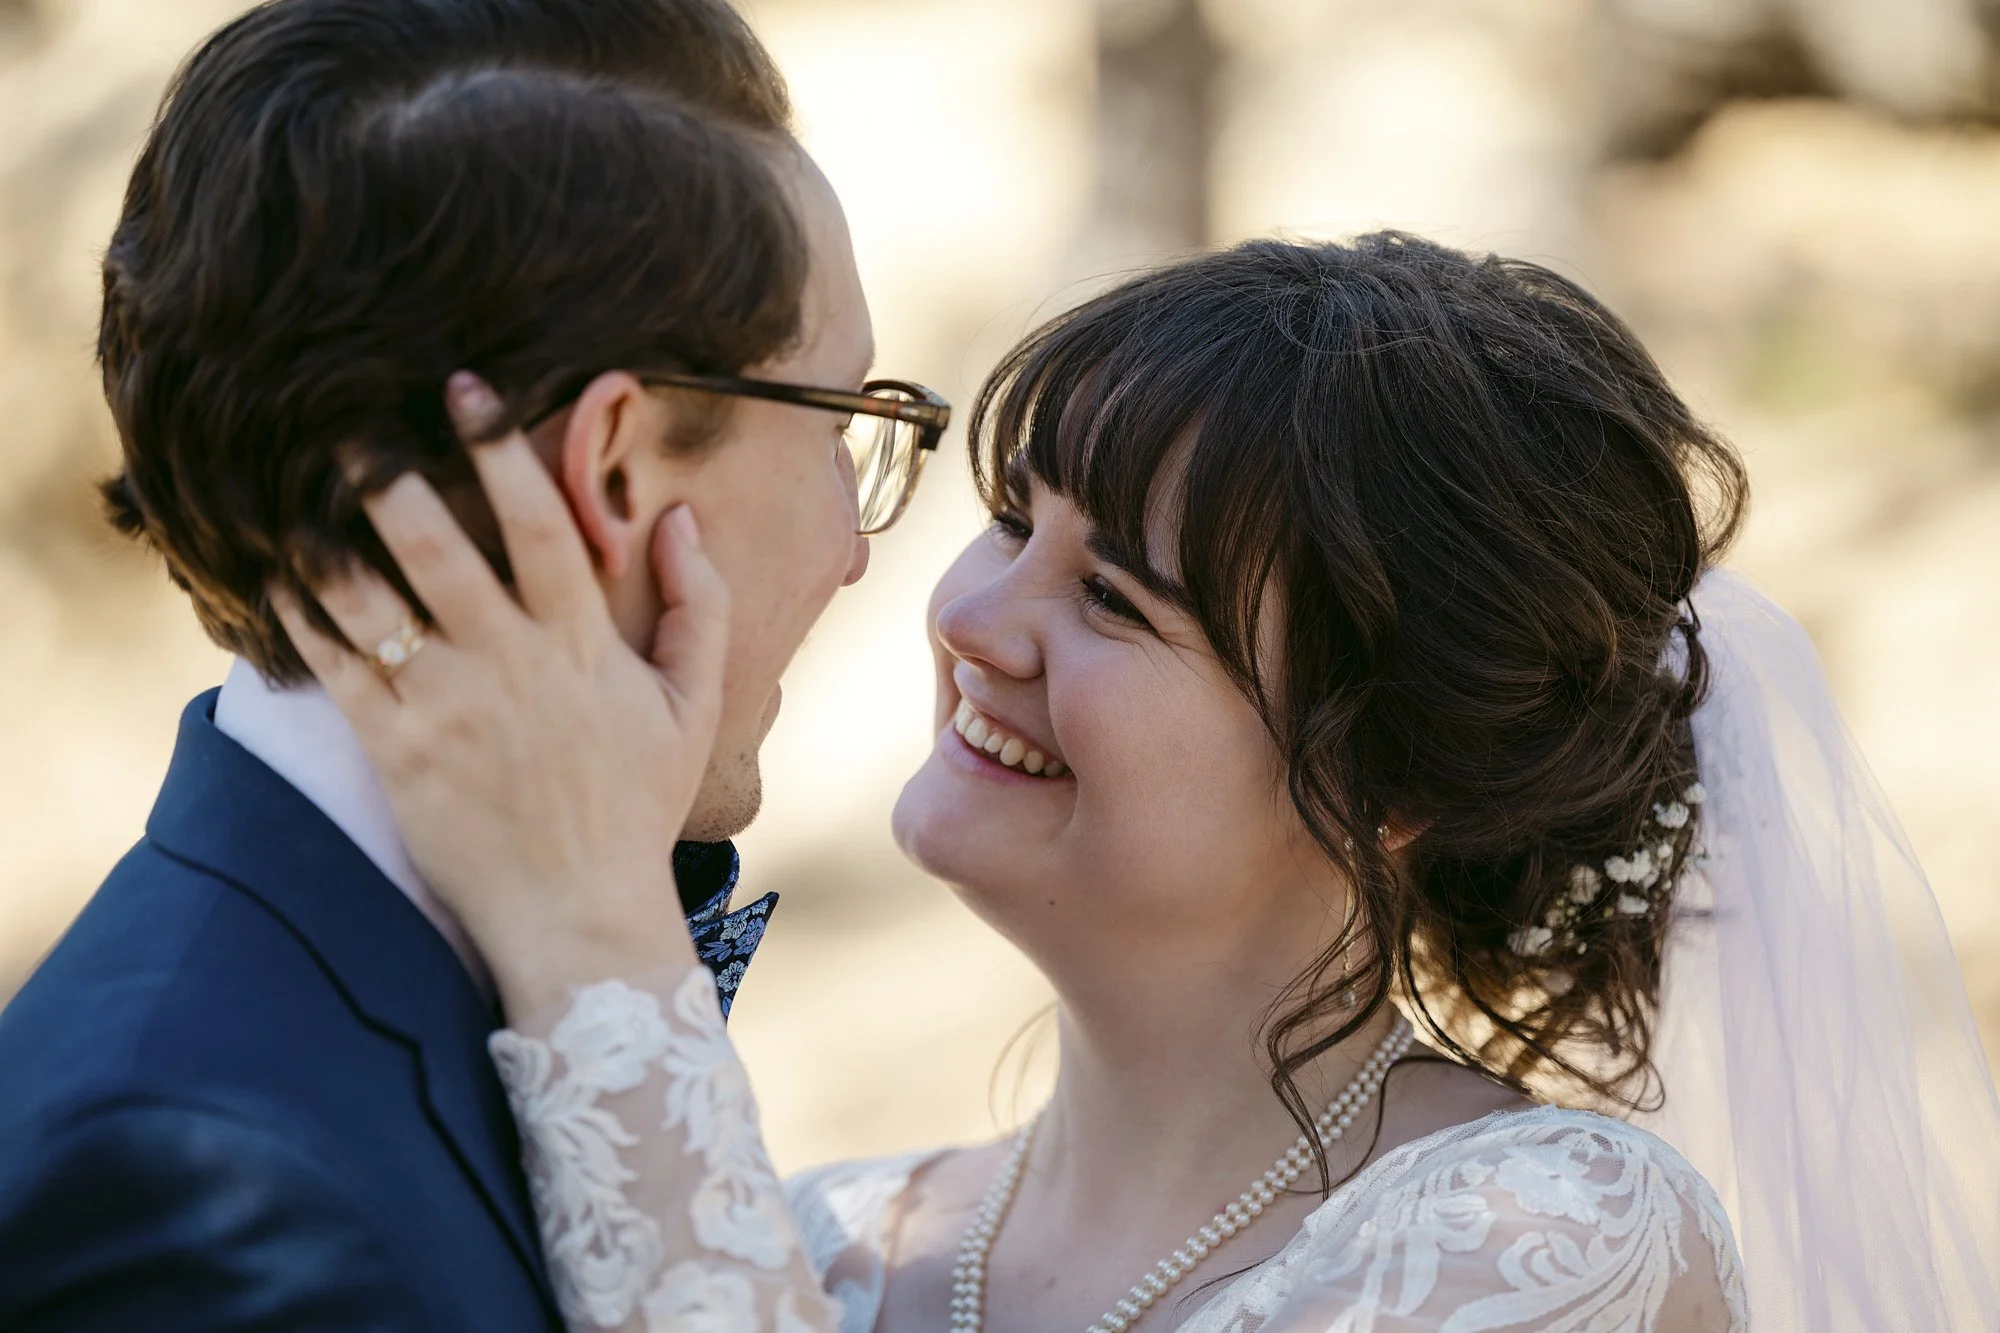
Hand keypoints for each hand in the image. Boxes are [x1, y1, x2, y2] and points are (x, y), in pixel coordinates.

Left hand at [274, 373, 730, 1018]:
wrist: (578, 912)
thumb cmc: (636, 804)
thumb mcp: (692, 703)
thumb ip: (699, 604)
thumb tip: (681, 519)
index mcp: (580, 642)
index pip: (537, 522)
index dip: (499, 447)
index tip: (464, 388)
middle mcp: (507, 663)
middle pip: (433, 543)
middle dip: (386, 473)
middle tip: (349, 425)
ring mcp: (445, 706)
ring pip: (368, 598)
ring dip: (327, 535)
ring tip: (299, 490)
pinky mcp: (395, 749)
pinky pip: (334, 665)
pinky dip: (302, 613)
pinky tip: (281, 575)